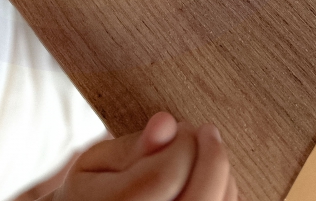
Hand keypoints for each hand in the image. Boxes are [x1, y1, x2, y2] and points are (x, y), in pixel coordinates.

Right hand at [42, 112, 235, 200]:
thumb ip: (131, 146)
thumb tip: (166, 123)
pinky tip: (207, 179)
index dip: (181, 141)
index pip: (166, 174)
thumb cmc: (92, 191)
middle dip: (212, 157)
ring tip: (204, 155)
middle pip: (200, 198)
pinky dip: (223, 194)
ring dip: (220, 175)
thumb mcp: (96, 162)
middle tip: (206, 132)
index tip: (178, 126)